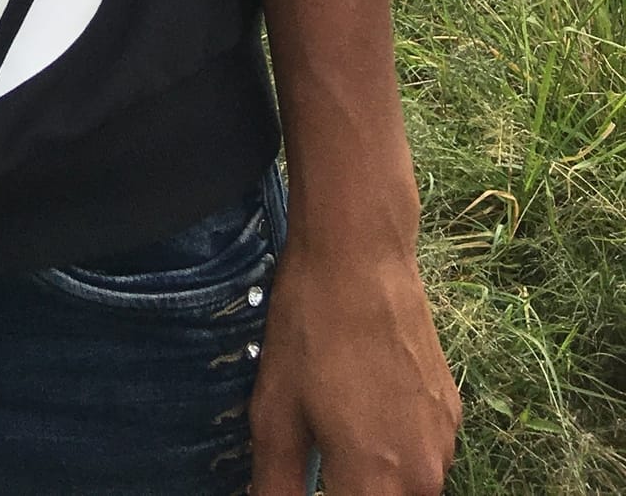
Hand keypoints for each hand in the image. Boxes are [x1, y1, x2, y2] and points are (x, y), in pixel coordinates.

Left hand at [252, 232, 458, 493]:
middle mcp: (425, 475)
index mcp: (378, 481)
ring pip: (410, 489)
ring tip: (337, 427)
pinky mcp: (453, 412)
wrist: (361, 255)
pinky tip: (364, 406)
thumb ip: (277, 483)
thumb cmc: (311, 329)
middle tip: (321, 460)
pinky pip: (425, 454)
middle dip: (353, 491)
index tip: (313, 476)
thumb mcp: (274, 412)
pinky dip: (397, 450)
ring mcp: (446, 442)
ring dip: (378, 479)